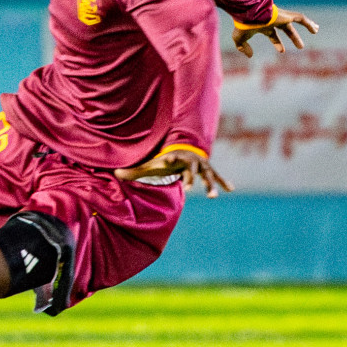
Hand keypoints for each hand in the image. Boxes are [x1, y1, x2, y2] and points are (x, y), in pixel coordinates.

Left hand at [116, 148, 231, 197]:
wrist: (183, 150)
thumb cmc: (165, 161)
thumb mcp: (150, 164)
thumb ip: (134, 171)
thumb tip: (115, 174)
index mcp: (173, 158)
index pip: (170, 158)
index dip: (169, 158)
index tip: (167, 158)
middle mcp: (188, 161)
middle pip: (190, 169)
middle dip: (189, 177)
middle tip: (188, 187)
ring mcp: (200, 165)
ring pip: (206, 174)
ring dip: (209, 184)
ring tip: (211, 196)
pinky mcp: (208, 170)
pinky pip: (217, 177)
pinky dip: (224, 182)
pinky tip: (231, 189)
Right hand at [233, 6, 317, 56]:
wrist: (248, 11)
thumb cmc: (244, 24)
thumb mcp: (240, 38)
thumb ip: (243, 47)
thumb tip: (249, 55)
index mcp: (264, 25)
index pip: (272, 34)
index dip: (277, 43)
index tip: (281, 51)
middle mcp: (273, 20)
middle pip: (286, 28)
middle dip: (293, 37)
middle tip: (300, 46)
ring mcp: (281, 17)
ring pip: (295, 21)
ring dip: (305, 26)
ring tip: (316, 31)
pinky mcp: (286, 15)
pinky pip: (300, 18)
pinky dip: (308, 23)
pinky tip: (315, 29)